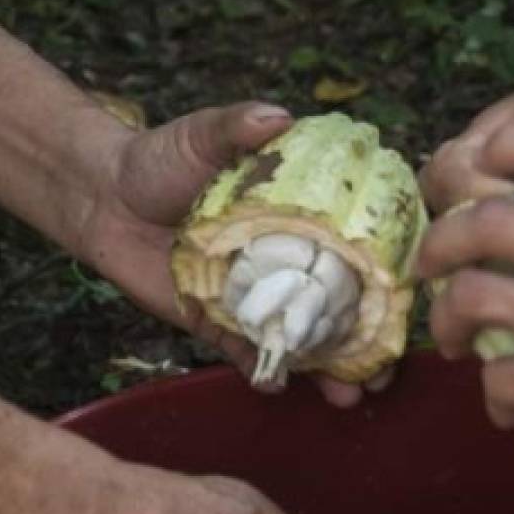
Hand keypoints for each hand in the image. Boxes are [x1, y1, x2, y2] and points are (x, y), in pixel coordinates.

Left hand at [77, 101, 384, 405]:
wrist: (102, 196)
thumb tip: (277, 117)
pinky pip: (245, 350)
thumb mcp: (202, 135)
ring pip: (299, 336)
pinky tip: (280, 385)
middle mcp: (284, 260)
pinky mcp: (215, 320)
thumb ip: (237, 127)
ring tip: (348, 396)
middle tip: (385, 374)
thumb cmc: (161, 158)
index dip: (386, 277)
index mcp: (298, 217)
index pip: (353, 250)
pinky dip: (263, 369)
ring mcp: (253, 295)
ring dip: (325, 369)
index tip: (411, 301)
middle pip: (337, 306)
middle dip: (365, 343)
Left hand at [415, 123, 513, 513]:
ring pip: (472, 296)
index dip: (510, 143)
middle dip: (441, 244)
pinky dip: (494, 394)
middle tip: (432, 268)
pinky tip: (509, 405)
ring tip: (454, 340)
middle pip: (488, 221)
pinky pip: (497, 375)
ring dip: (447, 321)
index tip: (481, 166)